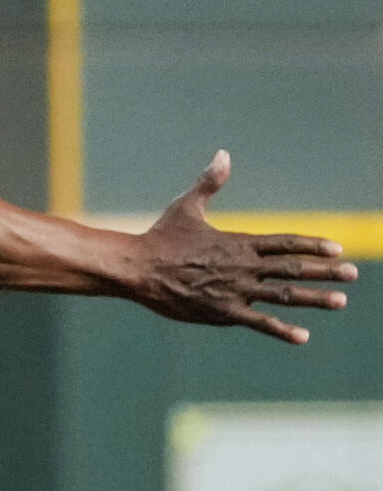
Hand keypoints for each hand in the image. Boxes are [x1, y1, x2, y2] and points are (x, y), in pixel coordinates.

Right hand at [130, 151, 357, 343]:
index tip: (337, 248)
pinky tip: (303, 336)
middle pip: (292, 269)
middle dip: (325, 271)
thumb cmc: (160, 237)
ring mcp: (235, 291)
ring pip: (283, 295)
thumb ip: (209, 184)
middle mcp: (243, 266)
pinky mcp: (222, 312)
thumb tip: (223, 154)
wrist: (138, 268)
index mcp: (238, 242)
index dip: (312, 245)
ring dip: (314, 298)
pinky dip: (281, 329)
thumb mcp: (186, 207)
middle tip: (353, 274)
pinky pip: (258, 322)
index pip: (285, 243)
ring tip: (340, 301)